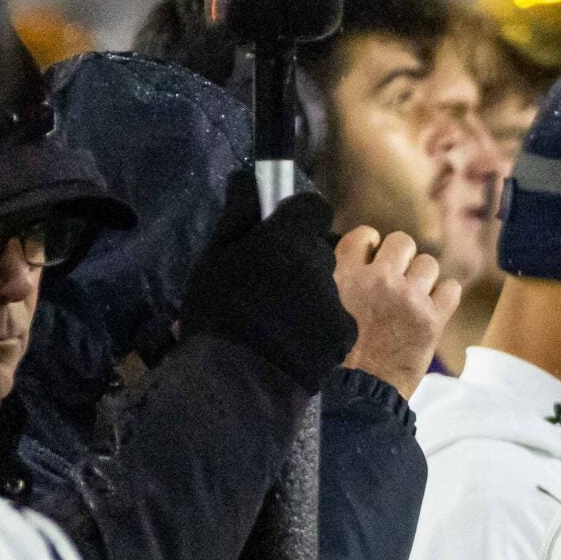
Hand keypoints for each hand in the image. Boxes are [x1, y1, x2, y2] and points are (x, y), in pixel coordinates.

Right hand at [178, 176, 354, 388]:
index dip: (298, 219)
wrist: (238, 381)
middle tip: (275, 285)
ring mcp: (339, 300)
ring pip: (330, 286)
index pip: (314, 209)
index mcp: (290, 238)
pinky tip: (296, 343)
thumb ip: (239, 215)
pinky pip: (336, 319)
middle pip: (321, 250)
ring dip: (312, 295)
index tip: (282, 234)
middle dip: (303, 260)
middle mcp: (323, 264)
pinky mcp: (345, 333)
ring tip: (282, 321)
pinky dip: (321, 327)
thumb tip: (250, 178)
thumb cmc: (217, 312)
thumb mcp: (215, 257)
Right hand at [336, 226, 459, 400]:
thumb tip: (361, 255)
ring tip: (412, 300)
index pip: (364, 235)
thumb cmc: (339, 352)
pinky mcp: (432, 319)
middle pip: (403, 242)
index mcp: (345, 275)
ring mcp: (408, 298)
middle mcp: (379, 280)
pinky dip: (445, 297)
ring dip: (423, 279)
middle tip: (396, 281)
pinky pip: (452, 288)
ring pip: (429, 264)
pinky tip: (431, 309)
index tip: (373, 259)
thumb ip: (340, 277)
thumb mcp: (324, 305)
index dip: (372, 244)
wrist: (362, 389)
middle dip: (402, 259)